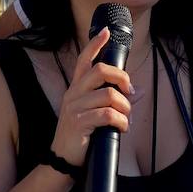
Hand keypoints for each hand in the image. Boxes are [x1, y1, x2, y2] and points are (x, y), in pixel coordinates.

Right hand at [49, 28, 131, 169]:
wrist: (62, 159)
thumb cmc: (79, 135)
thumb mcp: (85, 111)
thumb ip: (99, 98)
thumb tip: (127, 92)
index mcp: (75, 88)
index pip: (83, 60)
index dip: (95, 44)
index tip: (107, 32)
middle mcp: (73, 94)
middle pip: (101, 71)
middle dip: (122, 78)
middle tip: (130, 91)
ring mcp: (75, 107)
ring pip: (109, 95)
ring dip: (125, 107)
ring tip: (126, 118)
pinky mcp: (80, 122)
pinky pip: (109, 115)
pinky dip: (122, 121)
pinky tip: (122, 128)